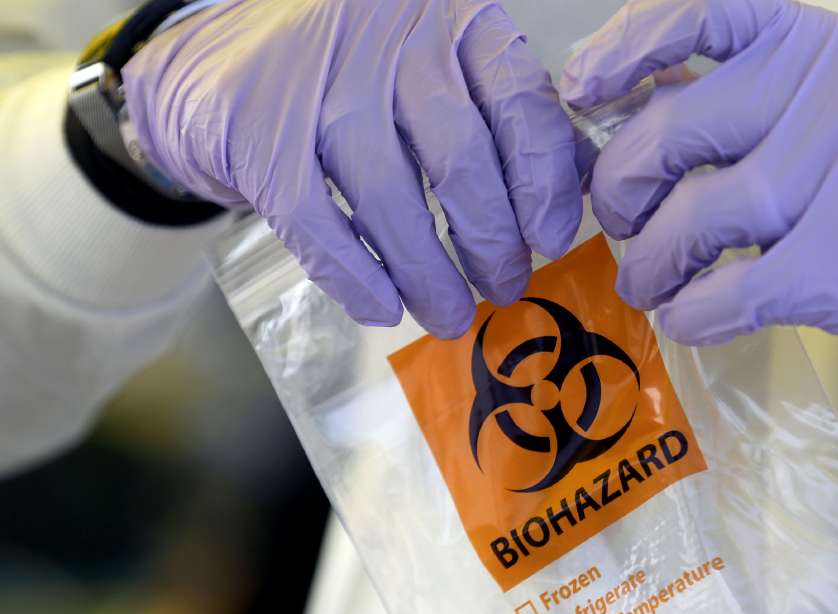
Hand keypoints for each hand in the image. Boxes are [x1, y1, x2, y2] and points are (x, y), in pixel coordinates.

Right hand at [124, 0, 580, 335]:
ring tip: (451, 313)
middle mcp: (387, 39)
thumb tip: (573, 185)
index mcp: (448, 20)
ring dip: (428, 270)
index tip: (551, 237)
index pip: (516, 96)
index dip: (541, 177)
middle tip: (505, 285)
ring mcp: (317, 84)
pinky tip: (383, 307)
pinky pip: (317, 222)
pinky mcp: (258, 134)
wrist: (217, 60)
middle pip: (457, 153)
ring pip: (389, 193)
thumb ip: (505, 115)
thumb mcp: (438, 70)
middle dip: (491, 237)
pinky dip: (355, 275)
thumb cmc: (352, 74)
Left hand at [561, 0, 837, 380]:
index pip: (700, 12)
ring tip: (650, 281)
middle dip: (620, 191)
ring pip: (692, 221)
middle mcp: (825, 93)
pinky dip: (691, 312)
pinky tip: (687, 317)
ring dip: (650, 264)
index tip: (580, 92)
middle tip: (623, 225)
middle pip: (669, 135)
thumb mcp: (817, 106)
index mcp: (809, 42)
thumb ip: (728, 99)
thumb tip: (610, 110)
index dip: (624, 47)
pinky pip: (727, 292)